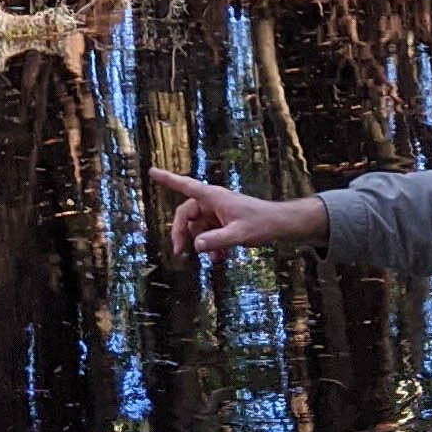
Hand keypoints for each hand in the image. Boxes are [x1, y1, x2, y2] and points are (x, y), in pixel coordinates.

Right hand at [153, 169, 328, 259]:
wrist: (279, 225)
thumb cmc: (262, 223)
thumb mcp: (239, 235)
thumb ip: (217, 241)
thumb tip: (195, 246)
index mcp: (214, 197)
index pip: (186, 186)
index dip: (168, 179)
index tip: (152, 171)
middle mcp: (213, 202)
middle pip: (186, 214)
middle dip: (181, 233)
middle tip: (179, 252)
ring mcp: (217, 212)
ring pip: (197, 227)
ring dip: (200, 243)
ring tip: (212, 261)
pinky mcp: (223, 221)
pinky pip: (208, 233)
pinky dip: (210, 246)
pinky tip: (219, 259)